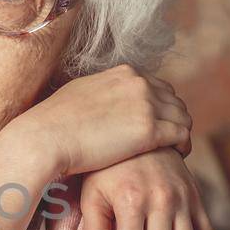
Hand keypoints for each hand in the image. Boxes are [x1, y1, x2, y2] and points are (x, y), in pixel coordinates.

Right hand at [11, 64, 191, 179]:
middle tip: (169, 140)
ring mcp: (145, 104)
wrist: (46, 138)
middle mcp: (138, 83)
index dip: (160, 107)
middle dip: (173, 119)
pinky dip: (183, 146)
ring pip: (183, 116)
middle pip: (174, 100)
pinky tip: (175, 157)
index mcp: (123, 73)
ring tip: (174, 150)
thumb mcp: (81, 94)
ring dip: (180, 133)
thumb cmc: (54, 123)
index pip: (157, 86)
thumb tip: (101, 102)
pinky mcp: (149, 129)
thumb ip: (101, 93)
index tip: (156, 124)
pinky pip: (182, 134)